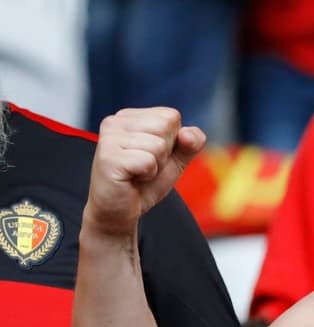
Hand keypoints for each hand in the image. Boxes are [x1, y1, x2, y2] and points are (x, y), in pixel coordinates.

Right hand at [85, 108, 204, 236]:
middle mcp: (115, 121)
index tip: (153, 155)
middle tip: (145, 165)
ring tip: (138, 172)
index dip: (173, 141)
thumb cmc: (145, 182)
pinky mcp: (108, 157)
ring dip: (156, 165)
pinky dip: (147, 174)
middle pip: (165, 126)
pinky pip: (148, 161)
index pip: (171, 116)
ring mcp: (109, 138)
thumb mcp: (176, 159)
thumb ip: (191, 143)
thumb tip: (188, 133)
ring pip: (158, 145)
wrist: (119, 211)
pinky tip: (132, 178)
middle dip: (165, 152)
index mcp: (130, 117)